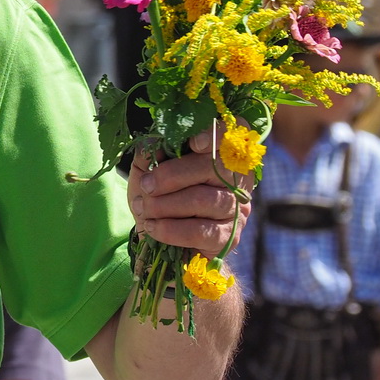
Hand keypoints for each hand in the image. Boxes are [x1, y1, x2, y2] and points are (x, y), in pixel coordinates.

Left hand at [129, 129, 249, 258]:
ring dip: (164, 204)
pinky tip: (152, 227)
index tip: (192, 142)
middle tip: (146, 185)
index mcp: (219, 156)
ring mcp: (235, 209)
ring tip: (143, 208)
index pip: (231, 136)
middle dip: (171, 176)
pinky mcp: (227, 237)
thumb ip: (151, 153)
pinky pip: (200, 230)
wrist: (162, 245)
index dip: (216, 134)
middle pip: (213, 167)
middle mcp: (235, 180)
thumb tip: (153, 141)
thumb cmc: (158, 199)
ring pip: (203, 199)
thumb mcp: (147, 172)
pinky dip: (170, 229)